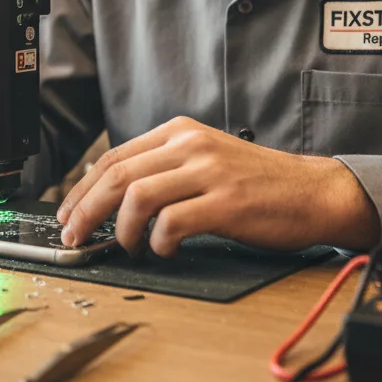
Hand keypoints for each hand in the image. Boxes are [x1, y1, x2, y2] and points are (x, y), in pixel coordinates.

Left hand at [56, 116, 378, 255]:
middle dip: (87, 210)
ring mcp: (208, 172)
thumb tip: (112, 198)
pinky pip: (172, 223)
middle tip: (75, 236)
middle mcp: (190, 144)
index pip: (114, 156)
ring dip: (124, 230)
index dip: (83, 189)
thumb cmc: (257, 184)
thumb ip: (164, 168)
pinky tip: (165, 249)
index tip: (68, 215)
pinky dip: (159, 242)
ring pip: (137, 196)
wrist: (314, 192)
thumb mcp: (206, 159)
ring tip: (131, 246)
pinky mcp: (226, 203)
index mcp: (180, 132)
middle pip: (117, 175)